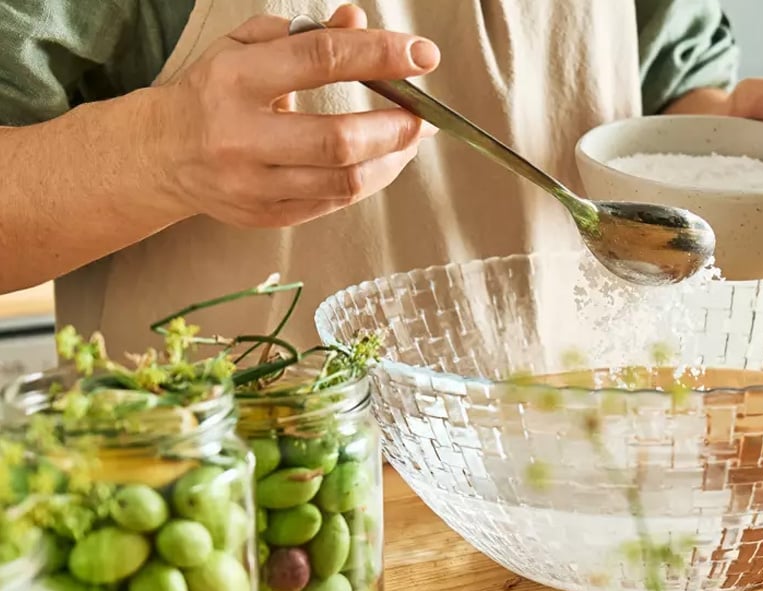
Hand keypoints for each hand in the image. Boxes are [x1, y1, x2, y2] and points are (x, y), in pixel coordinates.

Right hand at [152, 4, 439, 227]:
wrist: (158, 154)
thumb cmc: (210, 94)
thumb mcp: (245, 47)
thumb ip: (306, 35)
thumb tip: (359, 21)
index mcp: (234, 79)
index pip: (320, 60)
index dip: (380, 56)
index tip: (422, 55)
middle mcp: (240, 136)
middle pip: (339, 140)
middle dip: (395, 127)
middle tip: (422, 114)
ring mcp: (253, 183)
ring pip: (345, 181)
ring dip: (392, 159)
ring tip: (409, 138)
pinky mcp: (266, 214)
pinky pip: (334, 202)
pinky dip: (369, 180)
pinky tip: (381, 161)